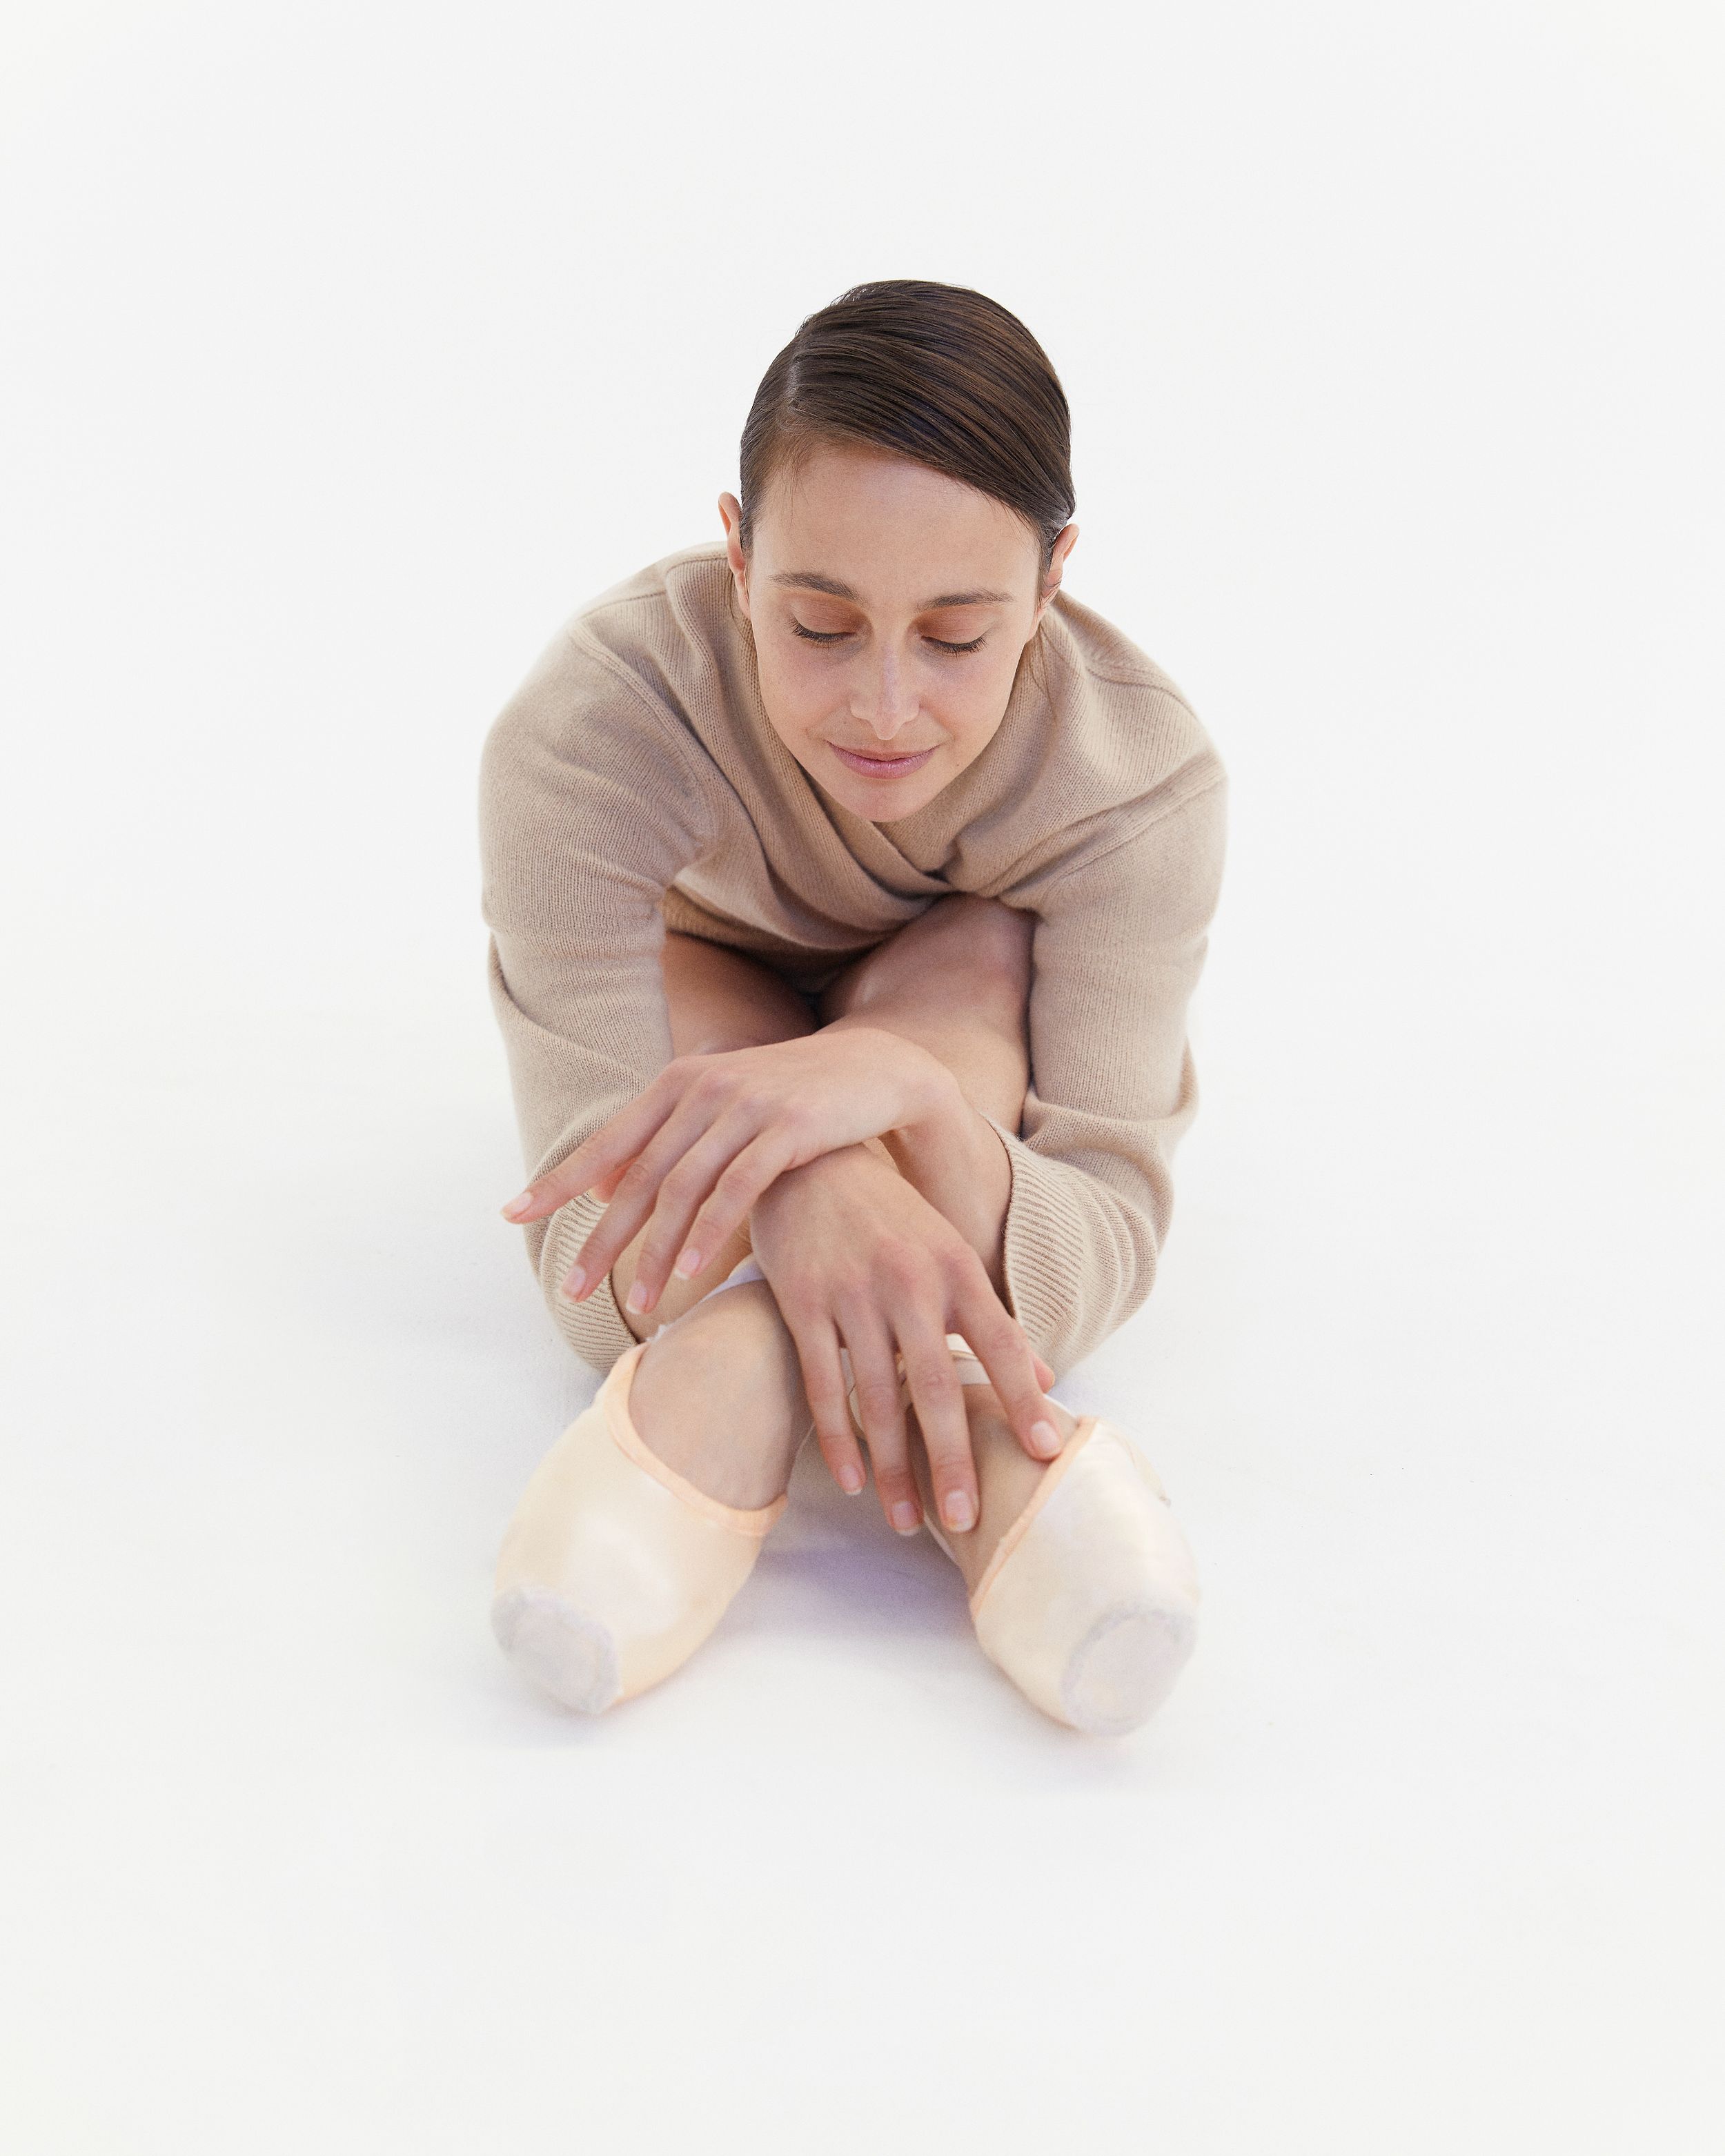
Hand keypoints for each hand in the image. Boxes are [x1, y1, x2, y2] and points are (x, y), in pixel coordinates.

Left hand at [500, 1029, 954, 1314]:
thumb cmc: (791, 1100)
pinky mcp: (787, 1128)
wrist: (874, 1068)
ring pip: (681, 1190)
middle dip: (601, 1240)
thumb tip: (603, 1190)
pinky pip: (735, 1189)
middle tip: (571, 1290)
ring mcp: (744, 1107)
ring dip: (653, 1254)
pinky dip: (707, 1234)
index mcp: (678, 1083)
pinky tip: (687, 1273)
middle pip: (636, 1177)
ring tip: (635, 1305)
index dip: (558, 1180)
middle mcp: (702, 1089)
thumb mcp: (721, 1111)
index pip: (607, 1141)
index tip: (511, 1214)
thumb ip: (665, 1143)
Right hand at [749, 1143, 1065, 1537]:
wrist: (810, 1160)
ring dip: (893, 1466)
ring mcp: (854, 1293)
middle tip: (967, 1518)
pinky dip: (838, 1437)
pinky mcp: (803, 1302)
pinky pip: (823, 1383)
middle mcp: (910, 1282)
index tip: (1045, 1452)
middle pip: (937, 1386)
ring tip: (908, 1520)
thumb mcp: (948, 1254)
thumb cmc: (889, 1217)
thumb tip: (1046, 1376)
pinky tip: (853, 1480)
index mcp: (956, 1269)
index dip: (1024, 1399)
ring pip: (877, 1397)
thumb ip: (992, 1318)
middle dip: (953, 1458)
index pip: (1001, 1343)